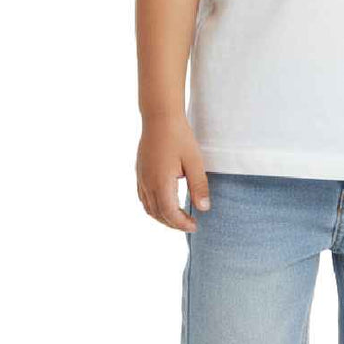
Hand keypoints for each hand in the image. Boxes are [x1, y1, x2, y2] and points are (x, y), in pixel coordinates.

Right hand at [135, 114, 211, 231]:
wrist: (159, 117)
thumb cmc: (179, 137)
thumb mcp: (194, 161)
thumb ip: (199, 186)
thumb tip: (204, 209)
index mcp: (161, 182)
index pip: (170, 213)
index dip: (181, 224)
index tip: (195, 226)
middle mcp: (148, 183)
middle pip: (158, 214)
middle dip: (173, 223)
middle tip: (189, 225)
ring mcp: (141, 178)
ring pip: (148, 207)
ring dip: (163, 217)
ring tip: (178, 218)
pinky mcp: (139, 172)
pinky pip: (143, 197)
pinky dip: (154, 207)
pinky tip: (164, 205)